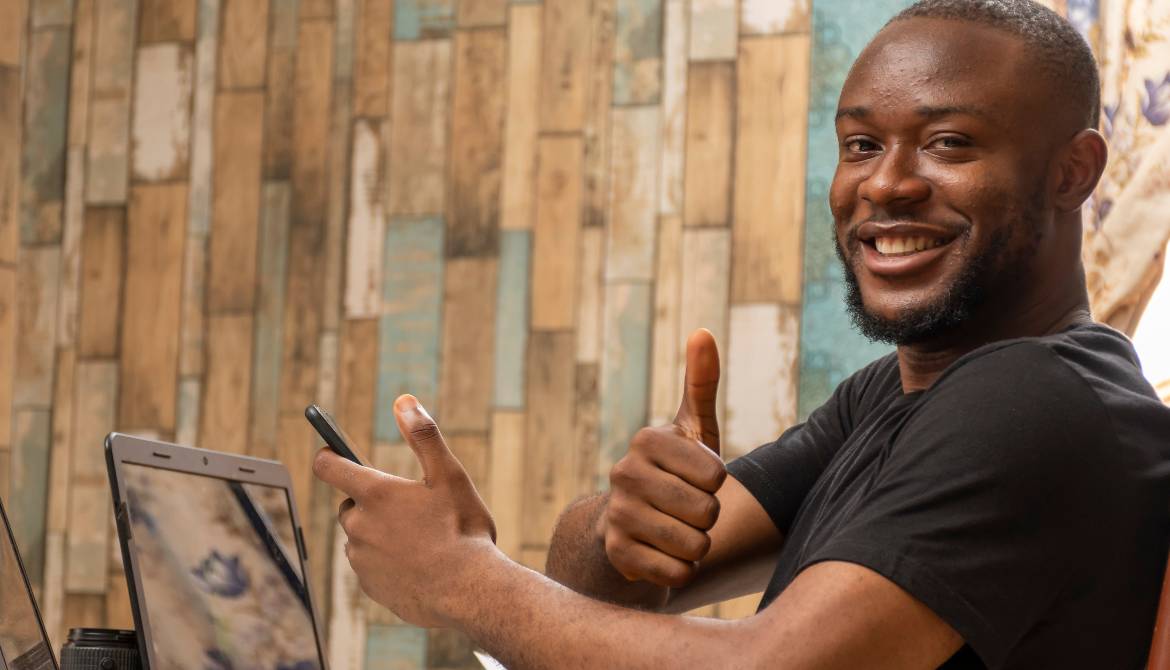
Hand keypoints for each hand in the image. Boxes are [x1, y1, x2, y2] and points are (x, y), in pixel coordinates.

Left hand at [313, 395, 498, 626]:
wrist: (470, 592)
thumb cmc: (462, 529)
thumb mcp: (449, 475)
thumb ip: (423, 436)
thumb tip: (403, 402)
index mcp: (375, 493)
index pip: (329, 466)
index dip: (328, 456)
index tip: (332, 452)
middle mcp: (359, 526)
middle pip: (350, 506)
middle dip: (371, 503)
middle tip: (409, 508)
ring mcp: (361, 559)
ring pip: (361, 538)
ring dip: (379, 534)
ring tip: (419, 540)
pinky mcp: (369, 586)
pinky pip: (370, 566)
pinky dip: (386, 562)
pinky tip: (417, 565)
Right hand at [601, 329, 725, 587]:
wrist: (630, 523)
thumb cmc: (675, 471)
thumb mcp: (691, 428)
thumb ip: (701, 382)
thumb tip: (703, 332)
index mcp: (646, 439)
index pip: (715, 474)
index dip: (716, 482)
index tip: (699, 479)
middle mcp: (624, 474)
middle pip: (706, 511)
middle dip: (708, 518)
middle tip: (689, 510)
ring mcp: (617, 515)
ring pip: (693, 545)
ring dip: (697, 546)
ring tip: (678, 532)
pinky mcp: (616, 555)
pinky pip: (676, 574)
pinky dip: (681, 572)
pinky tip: (664, 556)